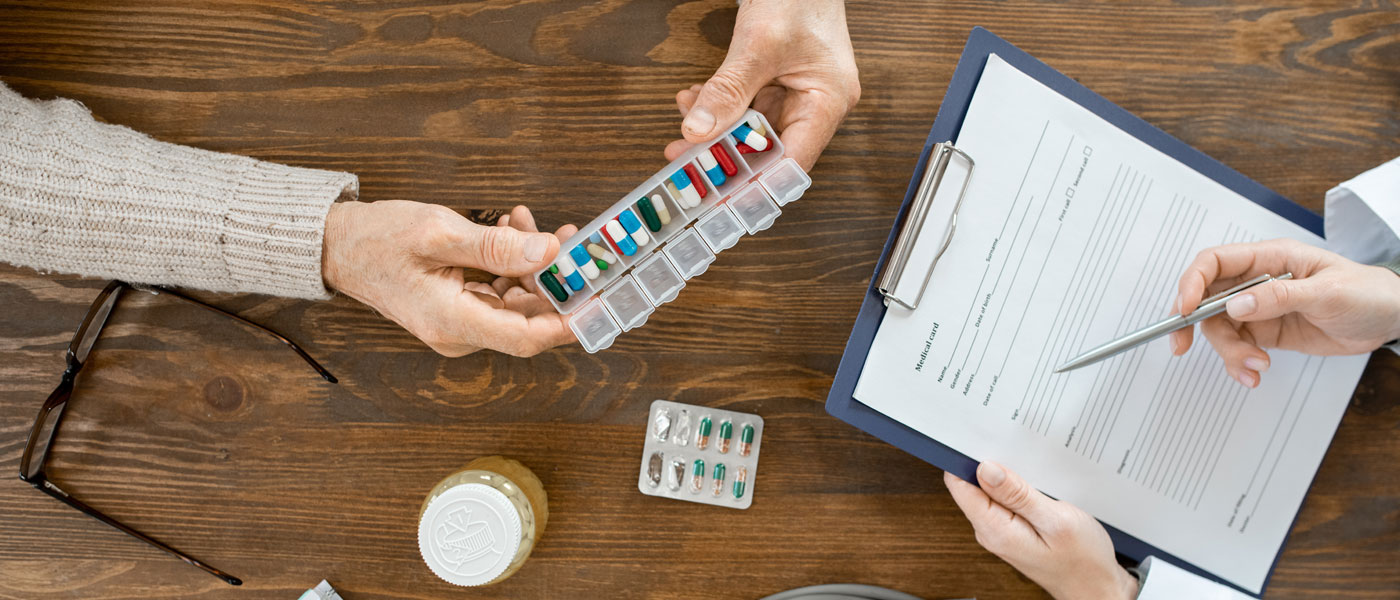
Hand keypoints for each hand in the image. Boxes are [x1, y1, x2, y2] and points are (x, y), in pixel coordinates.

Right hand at [322, 201, 577, 356]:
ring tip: (532, 223)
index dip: (567, 324)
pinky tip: (514, 230)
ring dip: (533, 264)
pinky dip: (513, 263)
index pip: (525, 338)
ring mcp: (461, 322)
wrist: (339, 246)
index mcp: (452, 322)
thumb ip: (495, 246)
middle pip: (528, 318)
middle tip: (575, 241)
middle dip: (555, 279)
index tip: (598, 303)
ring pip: (517, 301)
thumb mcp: (438, 232)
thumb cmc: (377, 240)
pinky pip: (500, 291)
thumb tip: (548, 251)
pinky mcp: (461, 307)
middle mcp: (459, 331)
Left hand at [666, 0, 859, 170]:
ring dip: (717, 129)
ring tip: (685, 124)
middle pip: (770, 150)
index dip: (755, 185)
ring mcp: (800, 95)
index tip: (719, 197)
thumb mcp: (758, 45)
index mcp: (828, 102)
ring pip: (753, 130)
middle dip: (725, 155)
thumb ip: (728, 90)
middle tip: (685, 161)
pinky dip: (722, 107)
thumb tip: (698, 130)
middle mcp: (817, 105)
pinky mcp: (782, 85)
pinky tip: (697, 100)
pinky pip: (749, 108)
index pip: (791, 163)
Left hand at [944, 463, 1138, 599]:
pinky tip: (1034, 484)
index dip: (966, 459)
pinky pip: (1004, 501)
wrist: (1098, 588)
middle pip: (971, 485)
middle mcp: (991, 531)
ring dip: (1006, 477)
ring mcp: (1000, 531)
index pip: (959, 485)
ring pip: (989, 491)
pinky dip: (1016, 488)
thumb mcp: (1057, 521)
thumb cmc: (1084, 561)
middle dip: (989, 464)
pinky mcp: (1012, 530)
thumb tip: (985, 469)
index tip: (983, 440)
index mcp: (995, 529)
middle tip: (1016, 451)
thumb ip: (1018, 494)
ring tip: (1030, 469)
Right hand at [1170, 238, 1399, 387]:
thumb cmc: (1367, 293)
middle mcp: (1258, 281)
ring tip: (1254, 367)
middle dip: (1196, 325)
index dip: (1192, 283)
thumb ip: (1280, 296)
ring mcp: (1260, 308)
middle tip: (1184, 346)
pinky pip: (1238, 347)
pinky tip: (1255, 373)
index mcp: (1270, 258)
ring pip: (1220, 329)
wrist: (1390, 320)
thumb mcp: (1327, 293)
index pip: (1215, 262)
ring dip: (1228, 352)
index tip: (1185, 309)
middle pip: (1208, 299)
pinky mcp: (1266, 332)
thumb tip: (1236, 304)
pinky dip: (1240, 363)